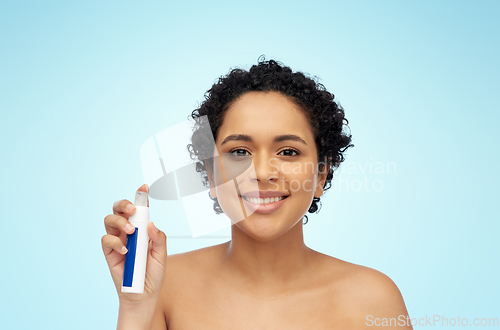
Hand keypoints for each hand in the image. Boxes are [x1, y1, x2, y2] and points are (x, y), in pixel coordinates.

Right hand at [101, 184, 166, 305]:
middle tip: (132, 210)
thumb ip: (158, 239)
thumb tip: (150, 224)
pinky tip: (125, 251)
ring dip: (120, 222)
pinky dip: (115, 242)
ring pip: (110, 220)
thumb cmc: (153, 274)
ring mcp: (117, 241)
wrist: (143, 294)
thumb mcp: (161, 255)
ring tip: (131, 232)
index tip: (144, 188)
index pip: (140, 210)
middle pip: (119, 209)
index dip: (140, 197)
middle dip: (124, 204)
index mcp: (142, 229)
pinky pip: (106, 239)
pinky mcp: (109, 252)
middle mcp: (128, 231)